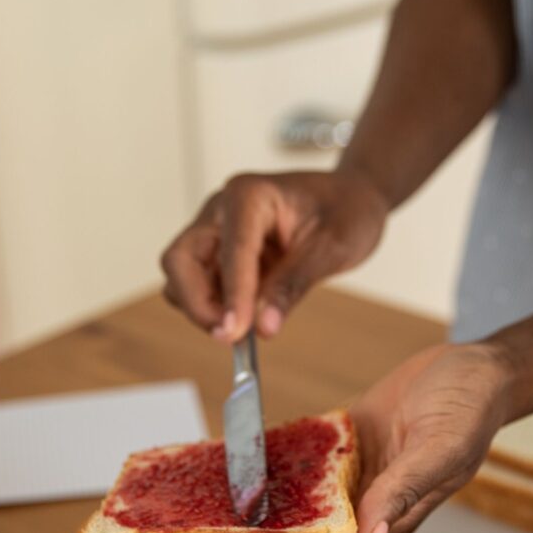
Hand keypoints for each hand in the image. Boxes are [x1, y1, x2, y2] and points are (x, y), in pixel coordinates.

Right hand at [161, 171, 387, 341]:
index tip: (236, 333)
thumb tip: (264, 327)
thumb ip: (293, 284)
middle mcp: (222, 210)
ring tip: (242, 329)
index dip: (231, 295)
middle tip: (230, 336)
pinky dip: (214, 308)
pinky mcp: (221, 253)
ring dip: (202, 308)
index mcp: (250, 195)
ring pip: (183, 276)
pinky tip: (245, 320)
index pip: (230, 250)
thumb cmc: (347, 211)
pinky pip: (200, 285)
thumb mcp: (333, 247)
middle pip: (181, 260)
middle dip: (197, 303)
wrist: (352, 199)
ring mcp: (217, 231)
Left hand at [200, 342, 510, 532]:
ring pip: (295, 490)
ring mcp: (354, 466)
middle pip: (297, 525)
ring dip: (251, 502)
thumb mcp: (438, 450)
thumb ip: (400, 493)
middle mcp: (365, 495)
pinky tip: (234, 463)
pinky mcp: (347, 436)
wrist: (477, 366)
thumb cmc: (469, 410)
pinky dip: (271, 457)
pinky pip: (303, 451)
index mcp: (387, 512)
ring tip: (201, 514)